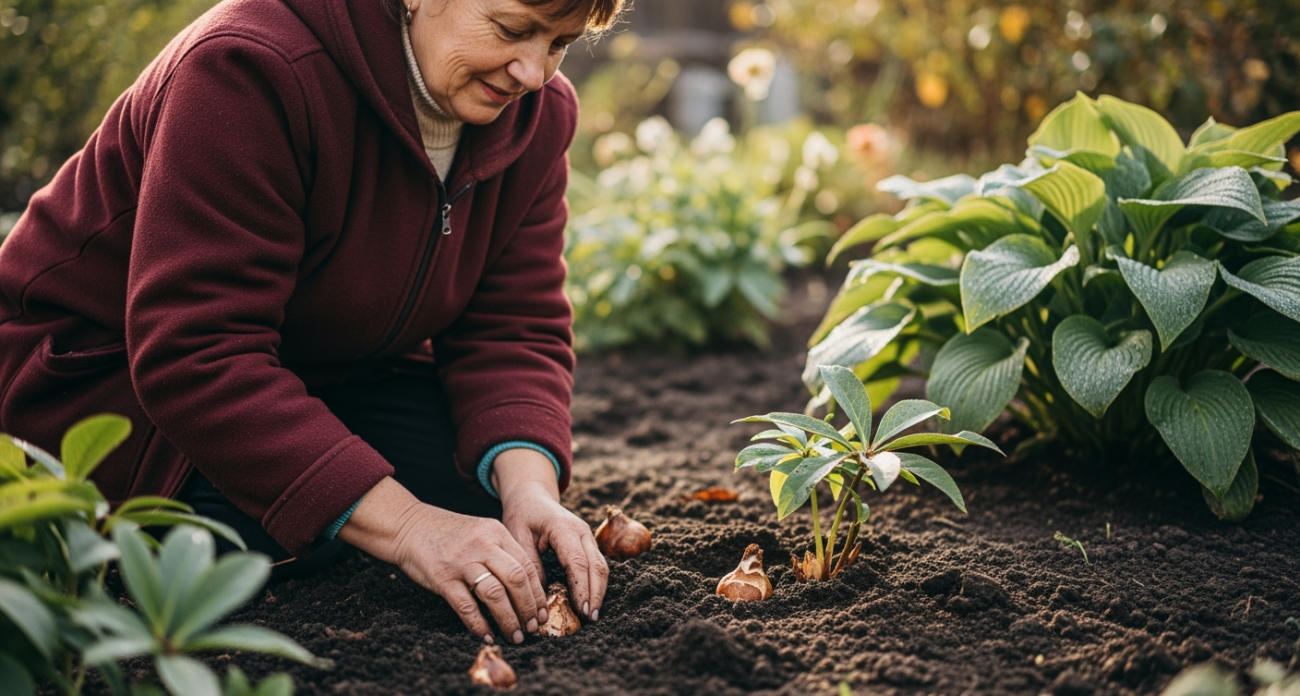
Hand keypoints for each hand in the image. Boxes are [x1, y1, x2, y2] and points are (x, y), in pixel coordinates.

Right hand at [337, 477, 547, 643]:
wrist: (408, 525)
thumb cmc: (448, 534)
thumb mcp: (480, 532)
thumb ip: (501, 552)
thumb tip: (526, 589)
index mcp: (496, 532)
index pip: (527, 565)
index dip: (538, 593)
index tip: (542, 612)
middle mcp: (482, 544)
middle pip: (516, 578)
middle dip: (528, 607)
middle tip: (532, 627)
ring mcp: (462, 560)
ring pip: (495, 594)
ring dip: (508, 619)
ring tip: (515, 636)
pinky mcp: (442, 576)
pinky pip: (466, 606)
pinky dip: (479, 624)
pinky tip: (487, 635)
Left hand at [494, 449, 608, 621]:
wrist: (532, 497)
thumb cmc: (522, 515)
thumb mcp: (517, 536)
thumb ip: (530, 563)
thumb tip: (541, 595)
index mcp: (563, 527)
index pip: (577, 562)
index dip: (581, 588)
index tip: (581, 611)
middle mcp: (582, 531)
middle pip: (597, 566)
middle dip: (596, 594)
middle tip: (591, 618)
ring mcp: (588, 536)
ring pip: (601, 566)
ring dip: (599, 591)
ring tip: (592, 615)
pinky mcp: (588, 543)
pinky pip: (597, 565)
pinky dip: (596, 584)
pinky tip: (590, 602)